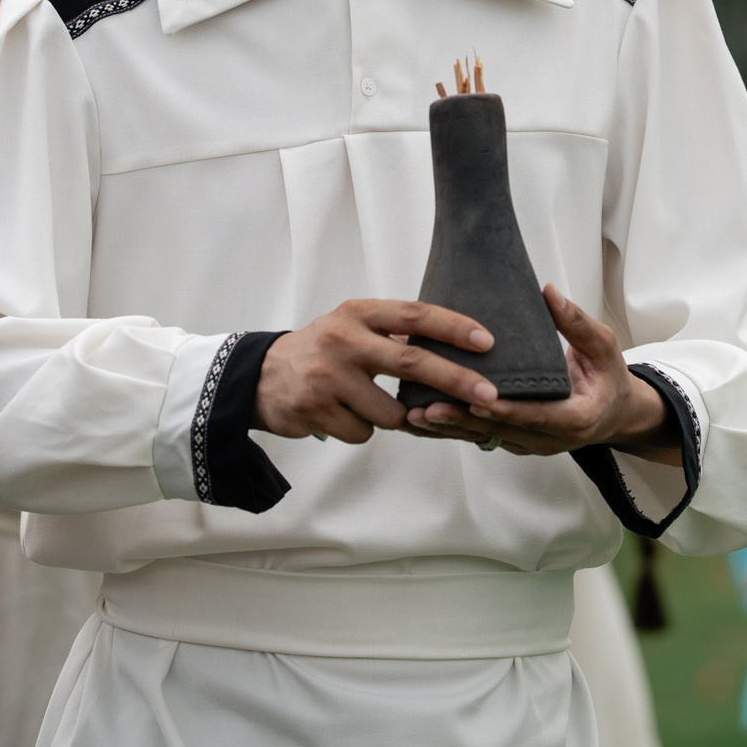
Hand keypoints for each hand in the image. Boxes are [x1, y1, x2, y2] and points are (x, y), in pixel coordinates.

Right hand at [255, 299, 497, 442]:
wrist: (257, 378)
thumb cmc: (321, 350)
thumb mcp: (351, 327)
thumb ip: (393, 333)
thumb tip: (456, 348)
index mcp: (357, 313)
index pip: (414, 315)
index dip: (454, 327)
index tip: (487, 342)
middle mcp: (343, 341)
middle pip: (412, 362)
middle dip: (456, 380)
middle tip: (489, 394)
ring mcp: (327, 377)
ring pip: (390, 412)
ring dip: (392, 417)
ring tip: (364, 402)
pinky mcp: (315, 410)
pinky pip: (363, 432)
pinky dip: (361, 429)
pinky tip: (341, 414)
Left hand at [407, 286, 678, 464]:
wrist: (613, 414)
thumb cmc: (608, 377)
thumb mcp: (604, 346)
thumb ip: (577, 323)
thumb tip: (548, 291)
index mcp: (575, 418)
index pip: (537, 416)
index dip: (508, 409)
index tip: (479, 399)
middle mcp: (549, 439)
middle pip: (502, 431)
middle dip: (464, 420)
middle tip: (428, 409)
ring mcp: (530, 445)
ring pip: (486, 438)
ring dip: (450, 429)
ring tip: (415, 416)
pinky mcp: (515, 442)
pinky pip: (482, 437)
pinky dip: (454, 429)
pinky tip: (423, 421)